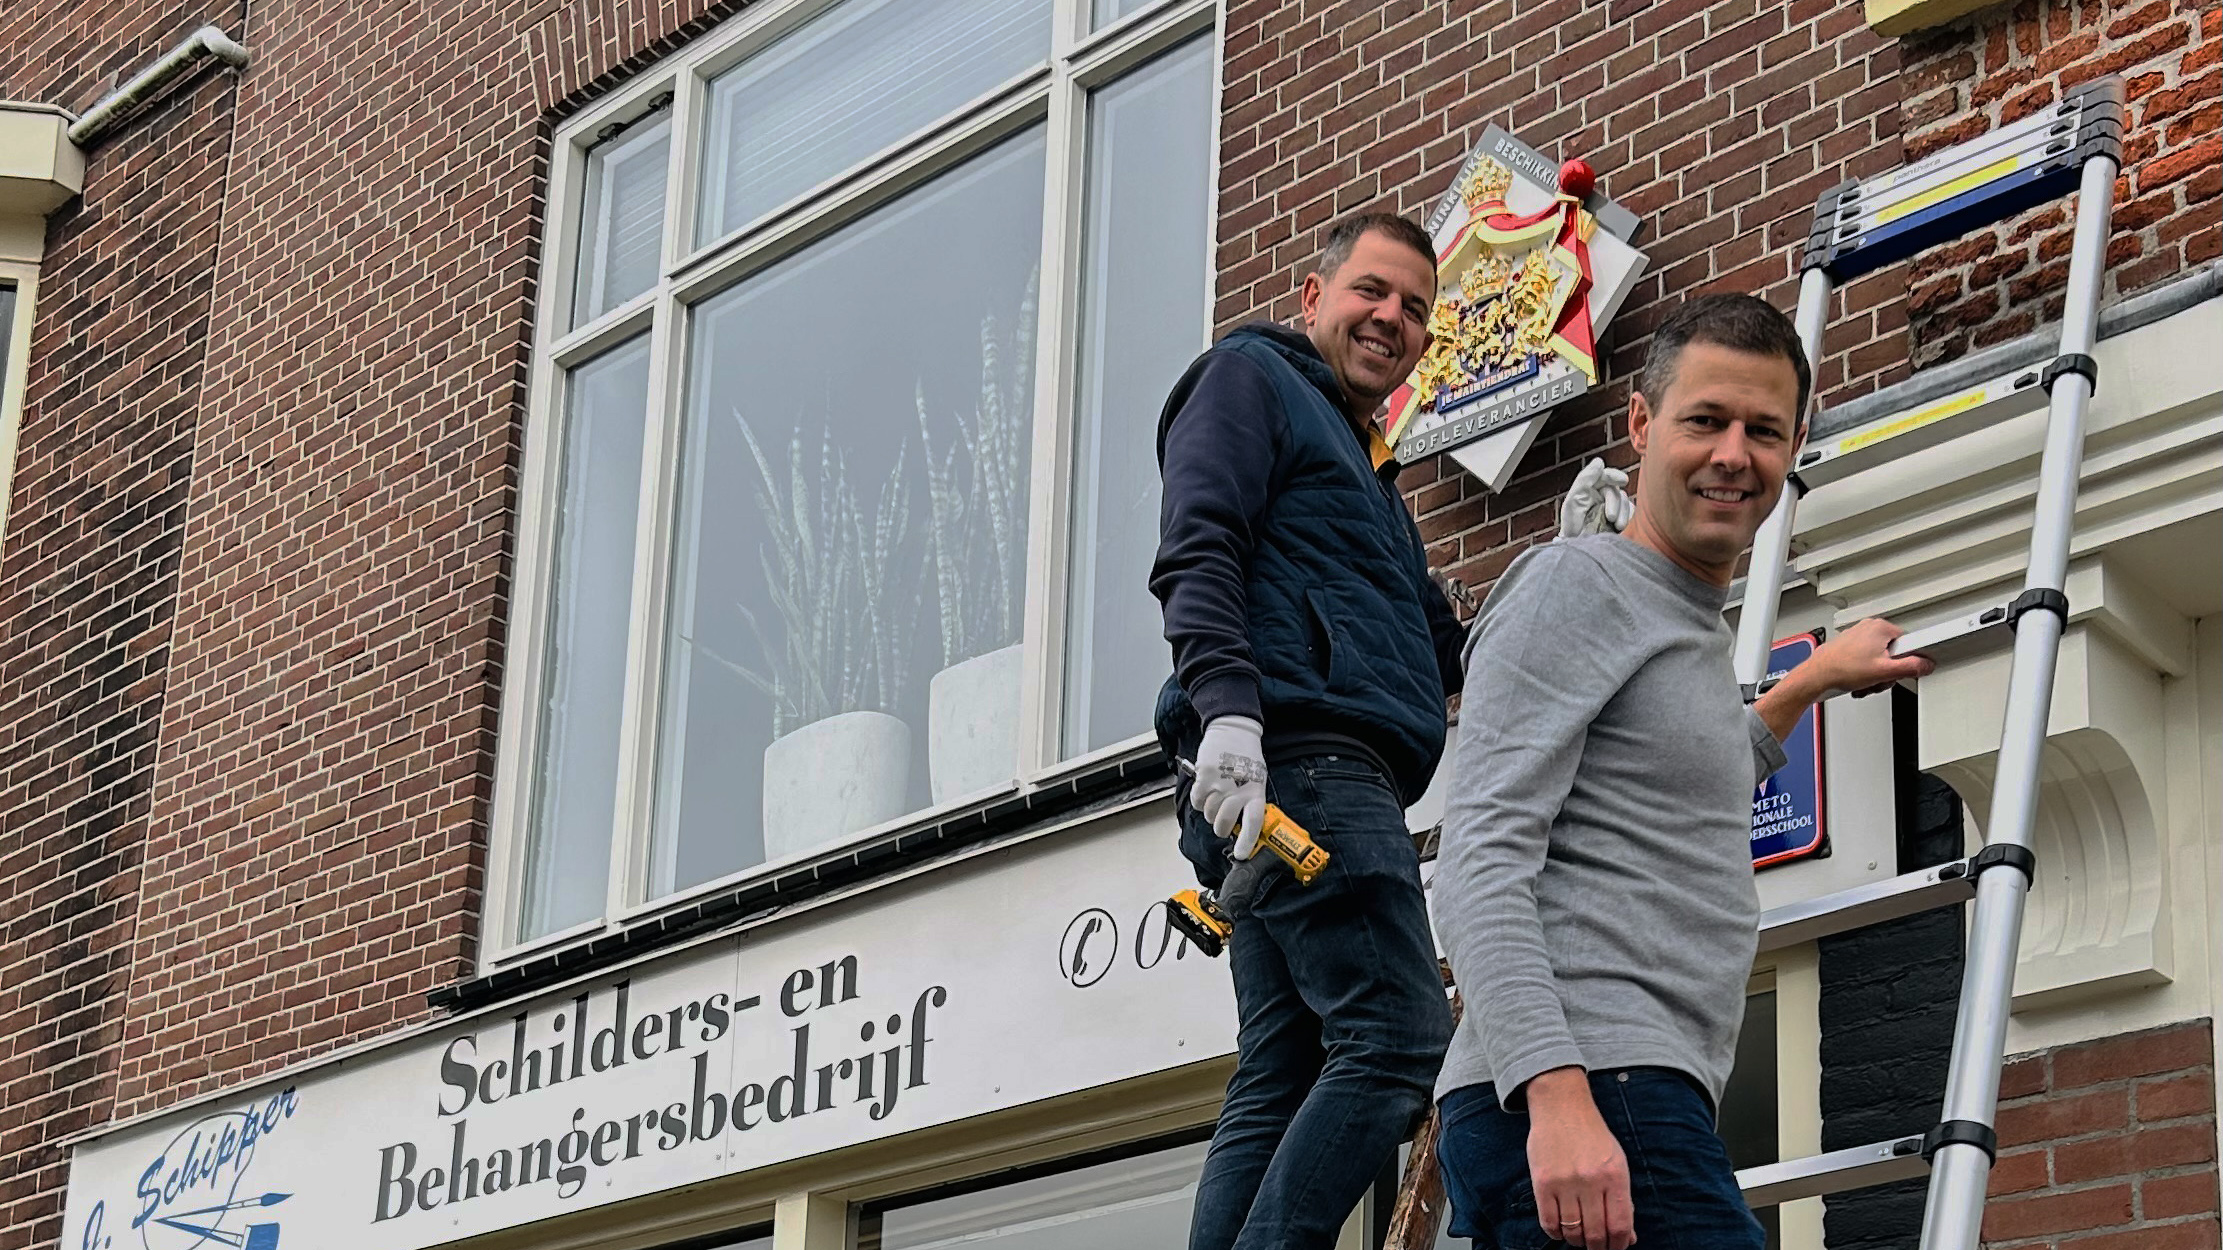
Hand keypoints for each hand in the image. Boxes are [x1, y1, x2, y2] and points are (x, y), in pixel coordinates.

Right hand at [1193, 716, 1267, 859]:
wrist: (1233, 729)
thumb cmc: (1246, 755)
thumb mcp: (1257, 779)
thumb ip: (1251, 801)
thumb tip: (1243, 826)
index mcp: (1256, 791)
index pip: (1253, 822)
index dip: (1247, 841)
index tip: (1242, 854)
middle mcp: (1238, 789)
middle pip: (1224, 822)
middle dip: (1221, 828)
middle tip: (1222, 824)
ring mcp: (1219, 783)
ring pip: (1209, 814)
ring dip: (1210, 810)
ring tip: (1217, 795)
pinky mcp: (1204, 776)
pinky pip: (1197, 801)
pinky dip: (1199, 800)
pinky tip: (1207, 788)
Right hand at [1523, 1069, 1635, 1249]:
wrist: (1561, 1106)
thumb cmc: (1592, 1135)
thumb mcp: (1617, 1163)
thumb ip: (1623, 1200)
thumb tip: (1628, 1236)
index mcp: (1615, 1176)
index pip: (1621, 1225)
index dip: (1619, 1244)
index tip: (1616, 1247)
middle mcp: (1591, 1180)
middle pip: (1596, 1233)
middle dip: (1598, 1247)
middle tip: (1597, 1246)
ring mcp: (1565, 1182)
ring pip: (1572, 1231)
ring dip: (1577, 1241)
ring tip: (1579, 1237)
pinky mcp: (1542, 1182)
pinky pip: (1548, 1221)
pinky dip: (1556, 1233)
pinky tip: (1561, 1229)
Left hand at [1557, 458, 1633, 539]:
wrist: (1578, 545)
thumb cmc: (1572, 524)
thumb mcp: (1574, 499)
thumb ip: (1585, 478)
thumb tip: (1599, 461)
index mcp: (1590, 487)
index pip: (1604, 475)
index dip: (1614, 475)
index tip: (1623, 480)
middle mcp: (1602, 494)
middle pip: (1616, 489)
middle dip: (1615, 502)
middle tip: (1610, 517)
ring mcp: (1612, 506)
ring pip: (1626, 500)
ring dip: (1623, 512)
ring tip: (1616, 525)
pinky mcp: (1620, 517)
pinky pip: (1631, 511)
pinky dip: (1628, 517)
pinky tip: (1621, 526)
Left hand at [1802, 617, 1936, 698]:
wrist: (1816, 676)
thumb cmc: (1841, 669)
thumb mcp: (1884, 671)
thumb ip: (1911, 667)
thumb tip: (1926, 664)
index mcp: (1881, 627)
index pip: (1910, 644)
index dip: (1907, 662)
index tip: (1902, 671)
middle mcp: (1869, 628)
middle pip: (1894, 654)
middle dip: (1888, 672)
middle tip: (1878, 679)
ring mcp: (1858, 636)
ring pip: (1880, 660)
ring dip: (1875, 675)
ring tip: (1865, 681)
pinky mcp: (1850, 647)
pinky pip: (1867, 661)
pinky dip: (1865, 673)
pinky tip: (1857, 680)